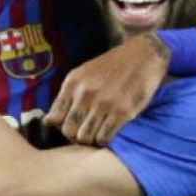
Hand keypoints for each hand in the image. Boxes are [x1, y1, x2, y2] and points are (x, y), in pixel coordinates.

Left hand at [47, 33, 168, 145]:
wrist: (143, 55)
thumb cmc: (111, 67)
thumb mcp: (83, 74)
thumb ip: (68, 95)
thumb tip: (52, 121)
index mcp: (73, 84)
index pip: (53, 118)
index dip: (59, 127)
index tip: (69, 125)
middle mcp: (85, 94)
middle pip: (68, 131)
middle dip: (74, 136)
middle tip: (84, 132)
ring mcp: (104, 104)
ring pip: (84, 138)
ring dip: (90, 140)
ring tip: (96, 133)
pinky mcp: (123, 112)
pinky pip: (104, 138)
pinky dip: (104, 140)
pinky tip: (108, 132)